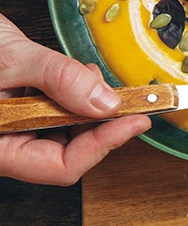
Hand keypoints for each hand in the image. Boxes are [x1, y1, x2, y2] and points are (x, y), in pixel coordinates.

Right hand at [0, 15, 149, 184]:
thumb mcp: (8, 59)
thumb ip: (57, 78)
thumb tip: (104, 101)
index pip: (60, 167)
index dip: (104, 145)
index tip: (137, 119)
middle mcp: (5, 145)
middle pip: (68, 152)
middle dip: (99, 124)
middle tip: (128, 98)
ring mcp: (13, 130)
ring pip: (66, 133)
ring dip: (88, 107)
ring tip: (85, 76)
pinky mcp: (20, 113)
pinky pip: (56, 114)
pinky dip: (74, 95)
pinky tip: (74, 75)